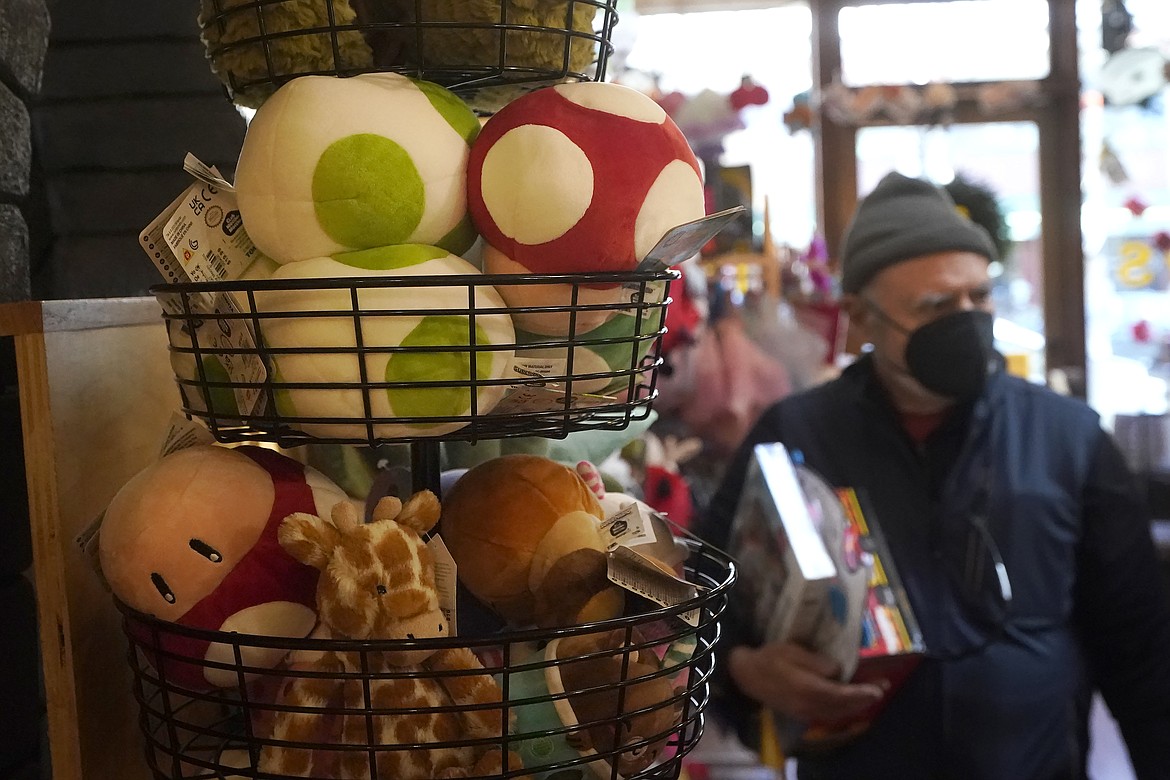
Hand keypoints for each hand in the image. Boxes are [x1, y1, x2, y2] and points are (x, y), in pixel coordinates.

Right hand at [728, 642, 885, 723]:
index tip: (878, 689)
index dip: (861, 692)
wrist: (746, 674)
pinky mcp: (800, 712)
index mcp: (807, 688)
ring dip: (854, 706)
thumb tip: (836, 670)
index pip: (841, 694)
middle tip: (881, 690)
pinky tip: (847, 702)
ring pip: (836, 712)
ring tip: (868, 696)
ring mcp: (804, 711)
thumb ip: (816, 662)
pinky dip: (841, 709)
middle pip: (842, 706)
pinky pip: (827, 713)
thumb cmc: (769, 657)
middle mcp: (808, 704)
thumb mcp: (791, 651)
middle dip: (863, 700)